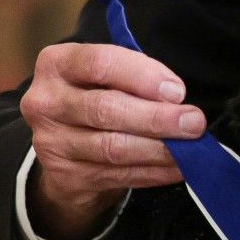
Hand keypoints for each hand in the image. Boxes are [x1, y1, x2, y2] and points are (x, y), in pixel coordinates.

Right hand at [19, 43, 205, 239]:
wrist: (66, 145)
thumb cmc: (98, 96)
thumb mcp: (110, 75)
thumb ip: (137, 78)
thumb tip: (175, 97)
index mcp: (57, 64)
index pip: (100, 63)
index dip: (142, 76)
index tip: (177, 91)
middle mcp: (45, 102)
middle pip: (106, 109)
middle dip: (157, 117)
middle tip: (194, 122)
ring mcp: (51, 142)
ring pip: (113, 147)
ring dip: (160, 149)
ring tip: (191, 148)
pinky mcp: (65, 175)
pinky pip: (118, 175)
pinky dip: (154, 172)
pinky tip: (178, 167)